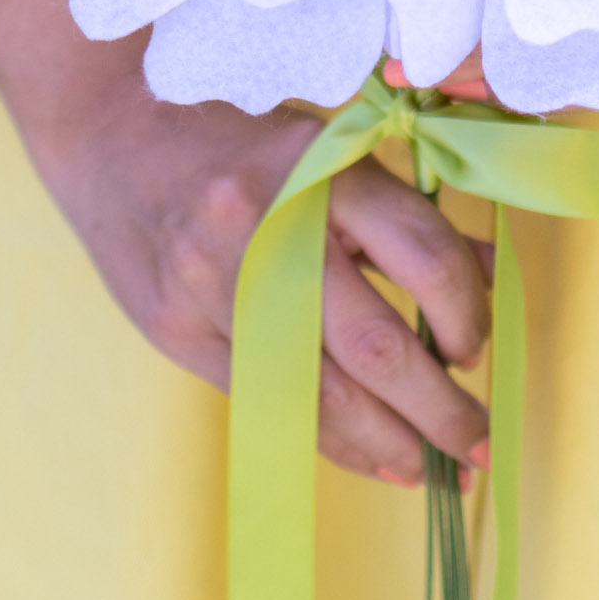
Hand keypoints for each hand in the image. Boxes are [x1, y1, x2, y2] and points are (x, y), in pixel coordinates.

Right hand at [24, 57, 492, 485]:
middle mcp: (268, 228)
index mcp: (321, 170)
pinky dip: (326, 438)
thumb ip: (404, 216)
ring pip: (319, 391)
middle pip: (376, 345)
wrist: (107, 129)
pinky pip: (267, 400)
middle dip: (439, 409)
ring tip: (429, 470)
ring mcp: (214, 284)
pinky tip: (367, 458)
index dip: (467, 312)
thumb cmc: (236, 141)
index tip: (476, 346)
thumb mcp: (327, 153)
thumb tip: (491, 278)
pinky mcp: (176, 328)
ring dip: (386, 443)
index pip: (423, 256)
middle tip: (477, 442)